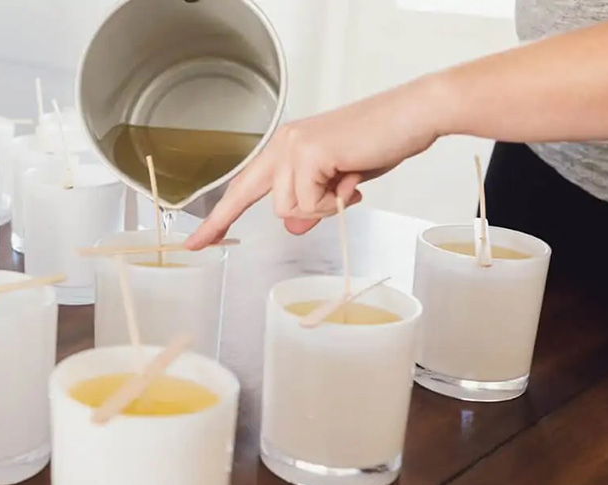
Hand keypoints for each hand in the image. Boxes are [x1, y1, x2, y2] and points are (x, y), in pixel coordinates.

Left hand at [186, 77, 447, 248]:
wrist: (412, 117)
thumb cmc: (381, 142)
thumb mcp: (339, 183)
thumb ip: (312, 202)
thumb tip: (293, 225)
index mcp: (286, 147)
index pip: (244, 185)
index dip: (220, 215)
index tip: (197, 239)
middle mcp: (283, 143)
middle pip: (246, 194)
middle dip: (221, 221)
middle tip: (195, 244)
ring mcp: (293, 146)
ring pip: (285, 207)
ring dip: (319, 208)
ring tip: (346, 186)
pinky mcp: (308, 153)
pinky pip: (308, 203)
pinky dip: (332, 203)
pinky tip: (352, 181)